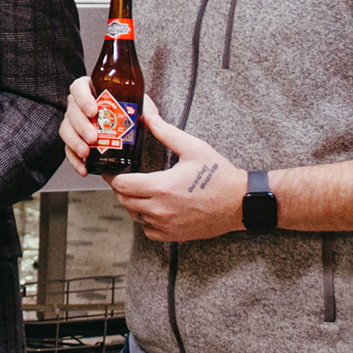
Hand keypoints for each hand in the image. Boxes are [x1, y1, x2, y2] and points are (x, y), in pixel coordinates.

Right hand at [62, 80, 159, 176]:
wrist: (127, 127)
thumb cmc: (129, 111)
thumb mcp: (139, 105)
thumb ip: (145, 109)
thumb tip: (149, 118)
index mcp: (91, 90)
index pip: (79, 88)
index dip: (83, 98)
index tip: (93, 110)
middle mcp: (79, 106)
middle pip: (72, 111)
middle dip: (81, 126)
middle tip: (93, 137)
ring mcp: (74, 123)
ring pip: (66, 130)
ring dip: (75, 142)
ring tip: (86, 152)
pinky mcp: (74, 141)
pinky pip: (69, 150)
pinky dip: (74, 160)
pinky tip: (83, 167)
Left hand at [107, 109, 245, 241]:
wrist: (240, 202)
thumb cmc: (219, 175)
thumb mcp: (193, 148)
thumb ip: (167, 133)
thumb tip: (149, 117)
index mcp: (161, 186)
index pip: (121, 184)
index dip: (113, 176)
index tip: (112, 170)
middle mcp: (160, 209)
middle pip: (124, 200)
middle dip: (121, 188)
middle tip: (126, 177)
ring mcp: (166, 225)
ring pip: (134, 215)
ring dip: (132, 203)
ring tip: (140, 190)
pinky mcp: (173, 235)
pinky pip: (147, 230)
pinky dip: (145, 220)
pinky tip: (154, 208)